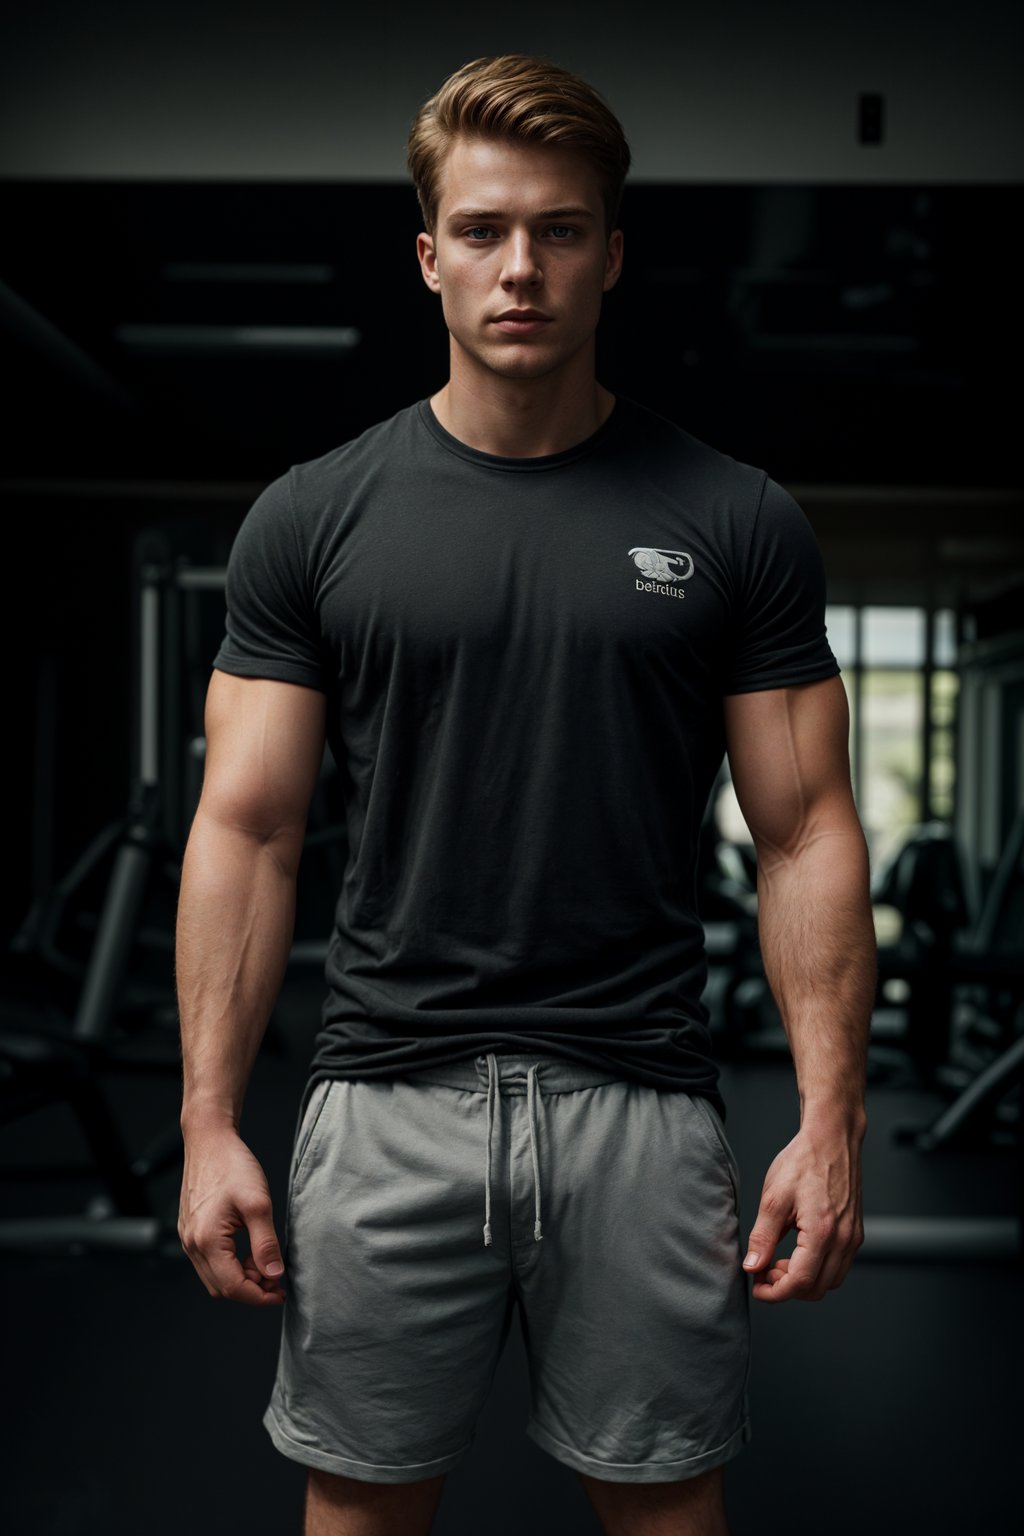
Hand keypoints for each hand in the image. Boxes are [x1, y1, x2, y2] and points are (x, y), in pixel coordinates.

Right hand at [178, 1124, 286, 1304]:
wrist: (209, 1140)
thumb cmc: (232, 1165)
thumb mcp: (258, 1204)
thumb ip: (265, 1244)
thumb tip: (274, 1275)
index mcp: (206, 1241)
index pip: (233, 1287)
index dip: (259, 1296)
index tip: (280, 1293)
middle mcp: (192, 1244)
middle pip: (221, 1288)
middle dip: (251, 1289)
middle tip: (276, 1277)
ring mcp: (188, 1238)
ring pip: (214, 1277)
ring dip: (241, 1278)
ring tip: (264, 1260)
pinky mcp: (191, 1230)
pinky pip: (209, 1261)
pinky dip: (230, 1265)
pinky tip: (248, 1249)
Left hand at [742, 1118, 864, 1301]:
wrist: (831, 1138)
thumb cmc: (803, 1161)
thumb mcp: (773, 1197)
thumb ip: (762, 1237)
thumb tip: (752, 1267)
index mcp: (822, 1232)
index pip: (800, 1283)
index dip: (775, 1292)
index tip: (757, 1287)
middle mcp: (844, 1239)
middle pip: (817, 1289)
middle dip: (787, 1288)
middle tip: (765, 1270)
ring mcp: (853, 1237)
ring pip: (831, 1281)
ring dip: (804, 1280)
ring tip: (779, 1260)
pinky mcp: (855, 1232)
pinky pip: (839, 1265)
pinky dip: (818, 1268)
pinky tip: (798, 1250)